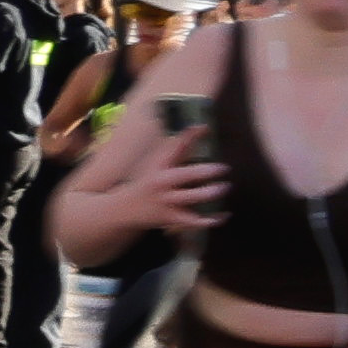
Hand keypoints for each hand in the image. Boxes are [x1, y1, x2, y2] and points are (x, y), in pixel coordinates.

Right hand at [89, 125, 228, 241]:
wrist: (123, 209)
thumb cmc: (148, 183)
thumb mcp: (159, 164)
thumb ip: (180, 147)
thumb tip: (201, 127)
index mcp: (159, 166)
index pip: (174, 146)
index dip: (189, 136)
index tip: (204, 126)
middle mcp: (161, 182)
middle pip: (184, 175)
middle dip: (204, 171)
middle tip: (223, 168)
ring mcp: (166, 201)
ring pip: (192, 197)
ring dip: (209, 192)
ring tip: (224, 187)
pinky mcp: (171, 218)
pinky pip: (194, 221)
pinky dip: (210, 220)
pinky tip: (223, 215)